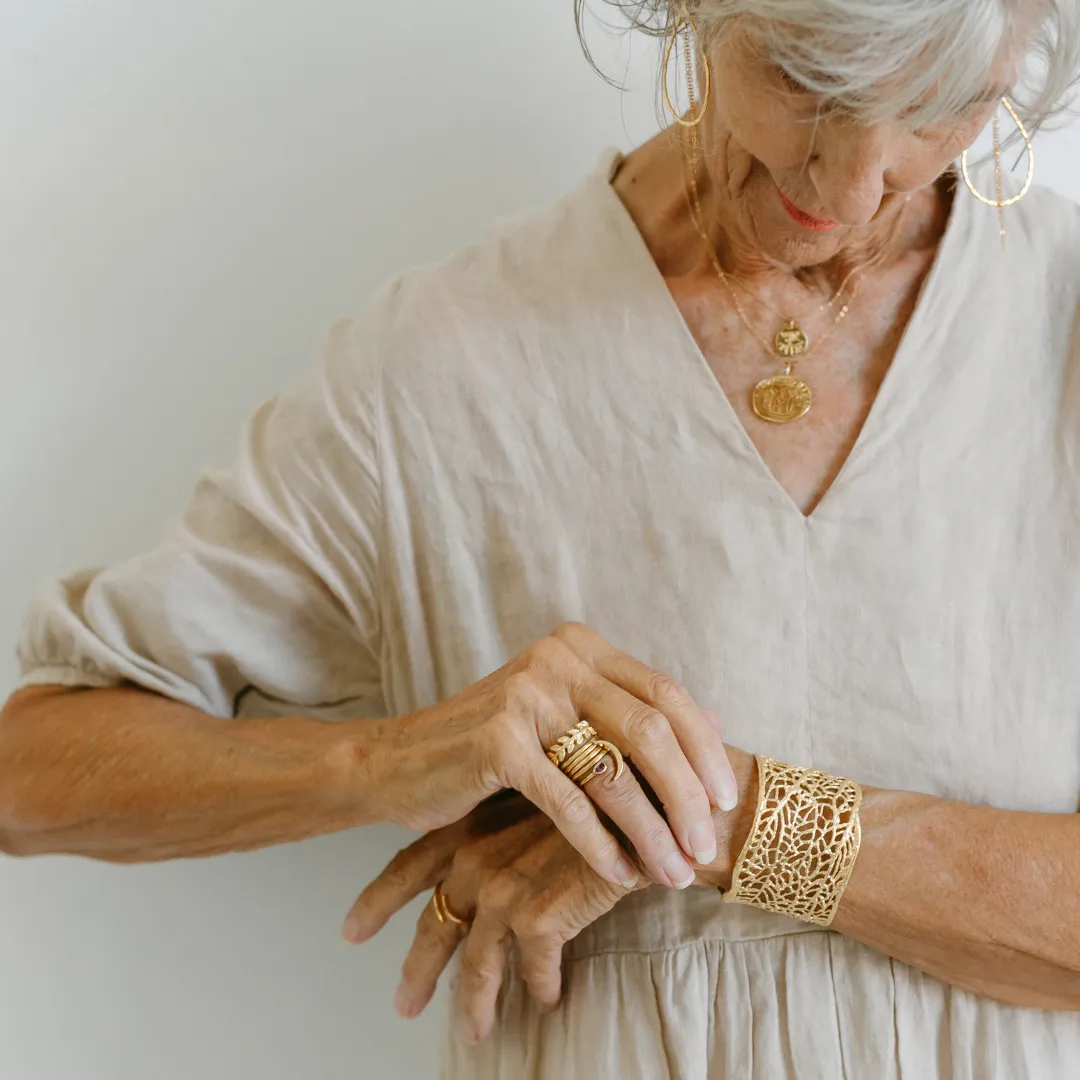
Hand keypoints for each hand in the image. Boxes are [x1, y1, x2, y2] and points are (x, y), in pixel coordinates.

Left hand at [343, 797, 636, 1043]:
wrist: (645, 795)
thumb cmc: (598, 789)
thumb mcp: (541, 797)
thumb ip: (511, 828)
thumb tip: (491, 867)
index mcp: (471, 824)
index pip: (410, 864)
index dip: (378, 898)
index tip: (351, 930)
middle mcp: (478, 857)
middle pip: (435, 923)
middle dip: (417, 968)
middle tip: (404, 1003)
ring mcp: (504, 888)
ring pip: (478, 962)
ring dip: (476, 1001)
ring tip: (476, 1031)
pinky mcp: (539, 917)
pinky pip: (533, 969)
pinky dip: (540, 985)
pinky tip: (547, 996)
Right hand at [359, 623, 738, 889]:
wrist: (401, 761)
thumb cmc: (493, 747)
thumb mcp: (563, 714)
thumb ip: (627, 715)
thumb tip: (720, 725)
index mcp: (579, 646)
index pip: (665, 692)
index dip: (704, 748)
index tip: (727, 799)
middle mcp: (556, 659)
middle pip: (649, 730)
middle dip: (686, 797)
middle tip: (705, 849)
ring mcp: (525, 696)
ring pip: (612, 771)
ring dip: (651, 831)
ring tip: (672, 873)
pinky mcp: (498, 742)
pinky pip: (569, 803)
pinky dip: (600, 846)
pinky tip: (619, 876)